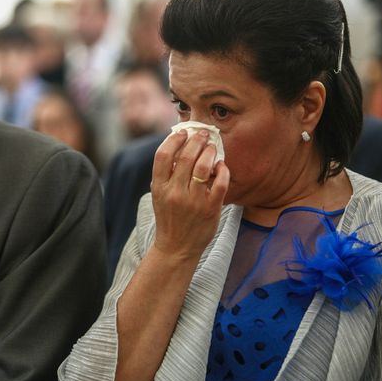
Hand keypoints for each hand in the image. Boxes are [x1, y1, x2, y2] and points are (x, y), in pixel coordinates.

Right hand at [150, 129, 229, 259]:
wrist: (176, 248)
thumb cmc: (169, 218)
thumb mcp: (159, 196)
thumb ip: (166, 175)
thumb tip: (179, 147)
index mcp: (159, 188)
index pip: (163, 156)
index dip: (173, 140)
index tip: (183, 132)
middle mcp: (175, 193)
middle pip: (185, 157)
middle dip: (196, 140)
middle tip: (203, 134)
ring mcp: (193, 202)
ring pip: (203, 167)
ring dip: (210, 152)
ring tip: (212, 147)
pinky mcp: (210, 209)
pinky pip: (220, 183)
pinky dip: (222, 170)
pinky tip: (221, 166)